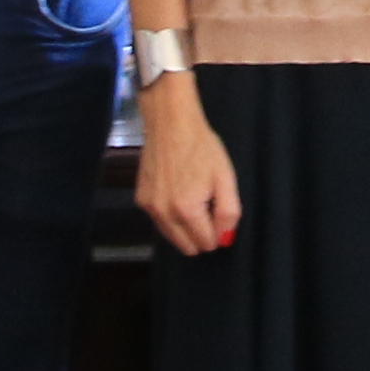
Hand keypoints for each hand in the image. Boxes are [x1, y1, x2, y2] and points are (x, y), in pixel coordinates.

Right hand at [136, 84, 241, 256]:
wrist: (170, 123)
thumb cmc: (202, 147)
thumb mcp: (225, 177)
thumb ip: (228, 213)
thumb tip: (225, 239)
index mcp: (187, 210)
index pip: (207, 243)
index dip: (218, 231)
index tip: (218, 211)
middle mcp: (164, 214)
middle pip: (187, 247)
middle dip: (201, 234)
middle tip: (207, 206)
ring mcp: (149, 208)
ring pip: (172, 237)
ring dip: (185, 227)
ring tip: (192, 196)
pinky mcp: (140, 199)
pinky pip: (159, 221)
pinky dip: (170, 215)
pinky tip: (176, 190)